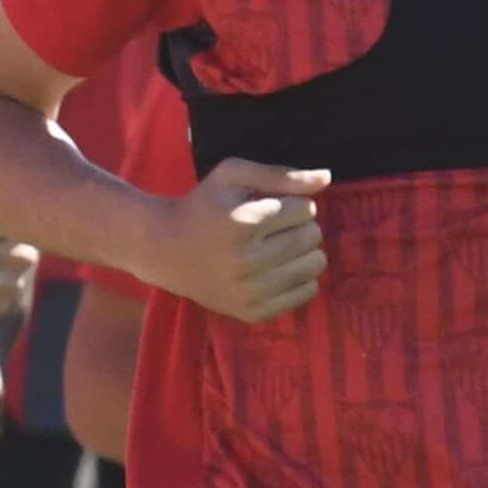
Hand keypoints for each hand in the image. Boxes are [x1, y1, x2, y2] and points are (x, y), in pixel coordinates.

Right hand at [157, 157, 328, 322]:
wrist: (162, 250)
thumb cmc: (202, 206)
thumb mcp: (232, 176)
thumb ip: (280, 174)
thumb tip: (326, 178)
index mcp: (243, 223)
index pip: (306, 209)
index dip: (291, 204)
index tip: (268, 208)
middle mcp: (247, 260)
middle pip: (313, 236)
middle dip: (298, 227)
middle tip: (272, 229)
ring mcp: (249, 291)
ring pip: (315, 265)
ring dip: (302, 252)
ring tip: (277, 248)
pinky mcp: (252, 312)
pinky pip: (308, 292)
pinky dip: (299, 278)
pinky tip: (276, 270)